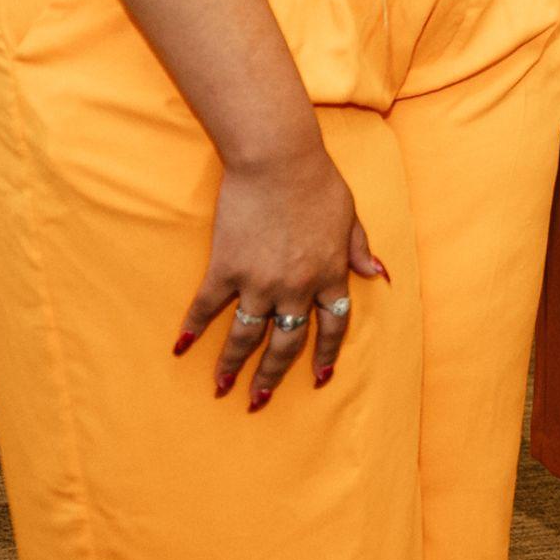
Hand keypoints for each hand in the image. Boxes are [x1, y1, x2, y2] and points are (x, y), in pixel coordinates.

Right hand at [175, 144, 386, 408]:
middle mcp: (296, 287)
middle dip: (272, 375)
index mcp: (330, 274)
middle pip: (286, 343)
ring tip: (222, 387)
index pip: (332, 326)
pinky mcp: (226, 268)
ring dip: (233, 365)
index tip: (319, 377)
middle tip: (258, 400)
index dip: (325, 354)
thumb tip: (378, 274)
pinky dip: (193, 328)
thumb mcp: (350, 216)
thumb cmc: (318, 182)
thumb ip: (359, 249)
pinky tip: (182, 346)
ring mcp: (259, 281)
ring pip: (246, 336)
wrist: (278, 160)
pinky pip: (207, 307)